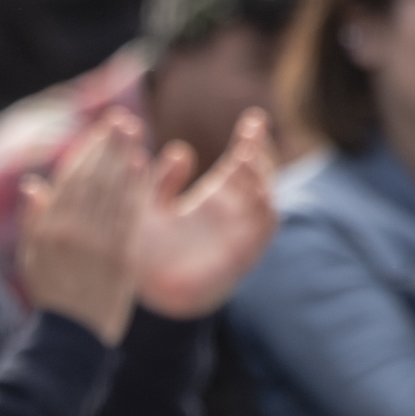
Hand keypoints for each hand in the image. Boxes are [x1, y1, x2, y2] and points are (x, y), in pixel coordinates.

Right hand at [17, 111, 151, 342]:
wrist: (73, 337)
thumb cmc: (52, 297)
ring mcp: (98, 244)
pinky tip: (142, 167)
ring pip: (112, 191)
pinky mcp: (120, 256)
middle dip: (108, 146)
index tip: (99, 130)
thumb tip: (33, 184)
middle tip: (122, 121)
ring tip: (133, 133)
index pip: (70, 180)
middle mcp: (72, 233)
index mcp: (48, 230)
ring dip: (124, 158)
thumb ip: (33, 221)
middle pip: (93, 178)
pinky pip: (127, 214)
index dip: (86, 151)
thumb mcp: (32, 259)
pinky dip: (134, 188)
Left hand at [132, 108, 277, 318]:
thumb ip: (161, 181)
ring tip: (244, 155)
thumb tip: (180, 150)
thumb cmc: (149, 253)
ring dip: (260, 175)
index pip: (242, 163)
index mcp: (214, 198)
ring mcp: (241, 233)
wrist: (148, 298)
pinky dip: (263, 207)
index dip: (251, 140)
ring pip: (266, 197)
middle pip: (260, 174)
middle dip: (260, 150)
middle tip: (253, 129)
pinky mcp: (244, 253)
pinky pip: (264, 228)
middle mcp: (234, 213)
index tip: (253, 118)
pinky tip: (254, 189)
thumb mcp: (150, 208)